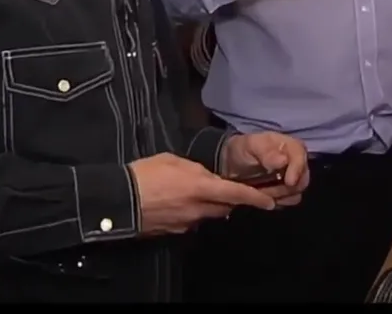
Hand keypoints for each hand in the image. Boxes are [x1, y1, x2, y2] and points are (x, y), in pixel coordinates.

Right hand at [128, 152, 275, 235]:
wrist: (121, 199)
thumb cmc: (146, 173)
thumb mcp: (174, 160)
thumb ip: (196, 169)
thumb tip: (206, 178)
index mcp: (201, 186)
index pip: (236, 193)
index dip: (255, 198)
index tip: (270, 202)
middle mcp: (198, 208)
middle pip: (224, 206)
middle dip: (229, 199)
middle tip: (227, 190)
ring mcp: (187, 222)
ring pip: (207, 214)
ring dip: (208, 205)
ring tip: (193, 193)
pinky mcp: (175, 231)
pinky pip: (191, 221)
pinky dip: (190, 212)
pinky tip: (176, 203)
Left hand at [220, 132, 310, 206]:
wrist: (232, 163)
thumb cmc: (243, 150)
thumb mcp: (250, 145)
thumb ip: (266, 152)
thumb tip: (283, 161)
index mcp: (290, 145)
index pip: (301, 156)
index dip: (297, 169)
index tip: (289, 182)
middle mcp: (296, 161)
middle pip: (302, 178)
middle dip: (284, 187)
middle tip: (265, 189)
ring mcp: (294, 177)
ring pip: (296, 192)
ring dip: (279, 195)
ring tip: (262, 191)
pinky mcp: (288, 191)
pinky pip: (290, 200)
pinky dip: (278, 201)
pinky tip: (265, 196)